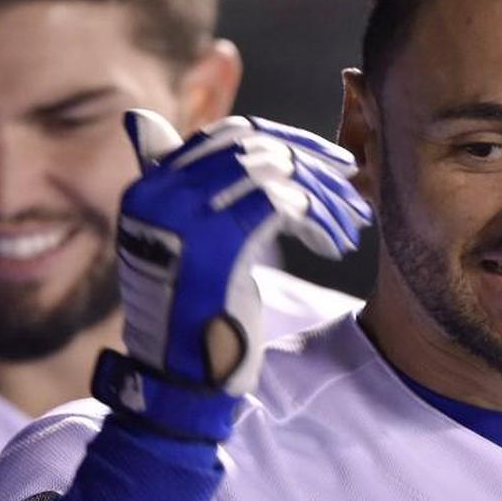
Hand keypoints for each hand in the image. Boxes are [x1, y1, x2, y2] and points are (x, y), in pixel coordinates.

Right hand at [92, 111, 370, 439]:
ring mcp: (185, 216)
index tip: (328, 159)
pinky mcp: (218, 243)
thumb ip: (194, 190)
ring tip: (350, 223)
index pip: (230, 134)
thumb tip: (151, 121)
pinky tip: (332, 246)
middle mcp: (160, 193)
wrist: (179, 379)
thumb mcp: (189, 243)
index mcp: (150, 187)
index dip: (286, 140)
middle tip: (351, 184)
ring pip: (276, 175)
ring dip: (323, 197)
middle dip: (313, 164)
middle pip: (257, 148)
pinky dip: (317, 221)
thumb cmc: (192, 311)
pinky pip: (283, 206)